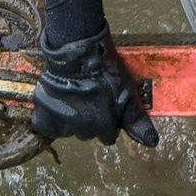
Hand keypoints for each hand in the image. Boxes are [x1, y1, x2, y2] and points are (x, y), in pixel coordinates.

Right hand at [30, 29, 158, 147]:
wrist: (78, 53)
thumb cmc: (106, 70)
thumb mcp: (127, 94)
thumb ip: (136, 121)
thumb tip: (152, 142)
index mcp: (103, 126)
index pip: (108, 137)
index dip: (108, 122)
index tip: (105, 108)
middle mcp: (82, 128)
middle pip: (88, 134)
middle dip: (90, 121)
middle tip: (90, 100)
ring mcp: (62, 121)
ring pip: (68, 131)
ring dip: (71, 120)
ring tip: (75, 100)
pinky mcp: (44, 113)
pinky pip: (46, 127)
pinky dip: (50, 120)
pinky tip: (58, 106)